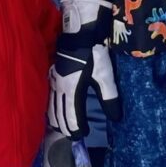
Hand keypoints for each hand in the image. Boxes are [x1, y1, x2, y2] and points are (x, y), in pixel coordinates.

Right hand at [49, 0, 120, 137]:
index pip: (72, 117)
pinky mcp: (52, 73)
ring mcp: (54, 80)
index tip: (82, 135)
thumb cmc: (94, 52)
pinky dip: (51, 107)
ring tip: (60, 128)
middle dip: (64, 127)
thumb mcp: (105, 75)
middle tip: (71, 136)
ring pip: (52, 106)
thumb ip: (109, 98)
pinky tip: (52, 109)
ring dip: (56, 119)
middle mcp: (60, 88)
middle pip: (59, 114)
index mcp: (73, 90)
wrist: (79, 30)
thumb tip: (116, 118)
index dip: (77, 128)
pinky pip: (49, 96)